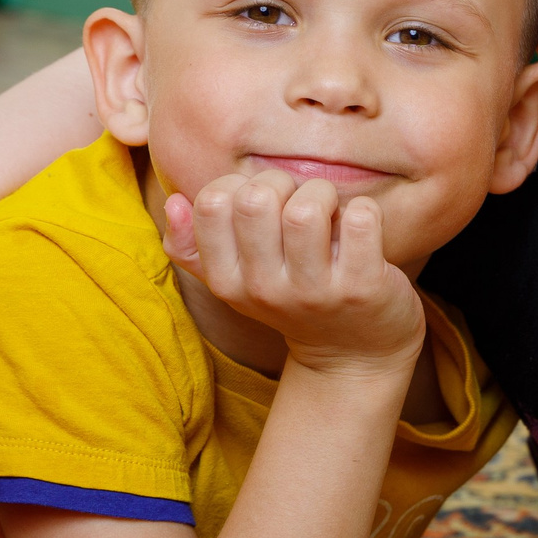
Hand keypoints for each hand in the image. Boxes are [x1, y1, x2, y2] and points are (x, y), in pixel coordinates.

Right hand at [165, 170, 424, 376]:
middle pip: (255, 199)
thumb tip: (174, 201)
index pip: (212, 204)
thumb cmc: (292, 299)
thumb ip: (192, 245)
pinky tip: (359, 226)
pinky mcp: (362, 287)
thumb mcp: (236, 282)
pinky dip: (363, 209)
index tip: (263, 202)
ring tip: (330, 211)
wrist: (353, 355)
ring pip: (305, 210)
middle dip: (281, 183)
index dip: (239, 184)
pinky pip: (360, 219)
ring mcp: (314, 291)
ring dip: (323, 193)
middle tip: (299, 202)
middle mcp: (265, 289)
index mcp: (228, 281)